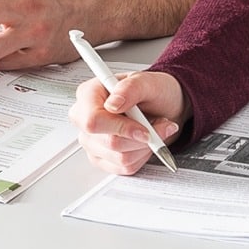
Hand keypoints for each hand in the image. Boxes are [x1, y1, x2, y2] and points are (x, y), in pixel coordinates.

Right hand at [69, 71, 185, 175]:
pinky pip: (124, 167)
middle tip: (160, 125)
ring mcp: (92, 141)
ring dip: (145, 146)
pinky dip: (142, 156)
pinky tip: (145, 141)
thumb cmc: (152, 91)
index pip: (93, 121)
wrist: (163, 106)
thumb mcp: (147, 81)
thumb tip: (114, 104)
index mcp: (89, 95)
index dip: (120, 128)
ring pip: (120, 157)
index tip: (145, 130)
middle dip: (141, 138)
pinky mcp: (102, 158)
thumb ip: (130, 88)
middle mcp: (85, 119)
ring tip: (154, 129)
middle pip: (110, 142)